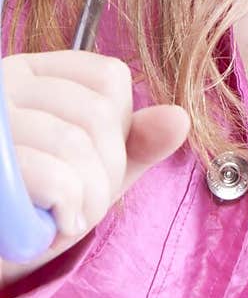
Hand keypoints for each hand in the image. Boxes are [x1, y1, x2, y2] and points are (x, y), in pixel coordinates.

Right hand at [0, 50, 189, 288]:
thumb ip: (137, 142)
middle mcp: (4, 84)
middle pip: (97, 113)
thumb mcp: (94, 168)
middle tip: (82, 204)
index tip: (94, 160)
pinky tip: (54, 224)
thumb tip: (180, 118)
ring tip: (69, 218)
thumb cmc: (39, 204)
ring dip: (91, 199)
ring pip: (76, 145)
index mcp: (32, 73)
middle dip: (108, 172)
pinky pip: (54, 178)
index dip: (121, 126)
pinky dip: (70, 210)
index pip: (109, 76)